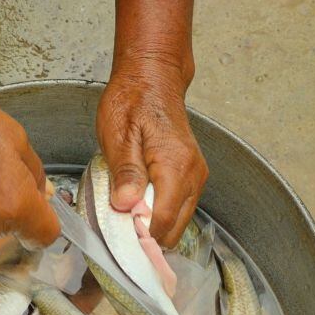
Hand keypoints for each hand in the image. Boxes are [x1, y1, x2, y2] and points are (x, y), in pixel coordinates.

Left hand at [96, 63, 207, 246]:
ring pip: (178, 221)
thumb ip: (125, 172)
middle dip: (148, 235)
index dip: (141, 235)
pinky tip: (139, 202)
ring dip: (154, 224)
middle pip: (175, 229)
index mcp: (175, 166)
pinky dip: (159, 213)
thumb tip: (127, 205)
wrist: (152, 79)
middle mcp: (192, 175)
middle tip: (120, 226)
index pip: (163, 220)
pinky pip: (178, 207)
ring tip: (127, 212)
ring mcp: (195, 176)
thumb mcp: (119, 134)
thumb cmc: (133, 101)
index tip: (120, 236)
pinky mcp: (192, 176)